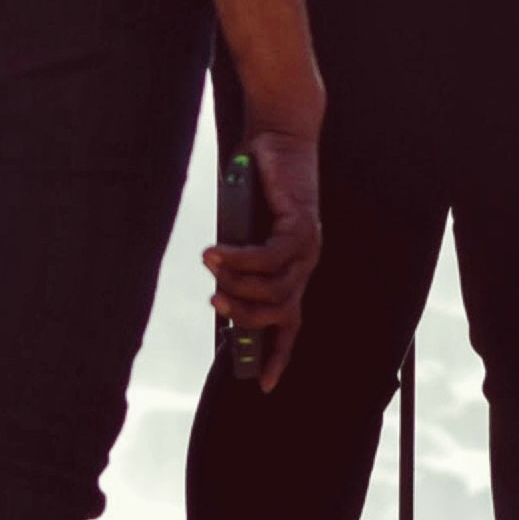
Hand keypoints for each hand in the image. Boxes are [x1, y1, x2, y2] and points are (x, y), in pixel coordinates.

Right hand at [203, 121, 322, 392]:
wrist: (278, 135)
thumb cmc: (255, 182)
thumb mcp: (240, 230)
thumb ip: (235, 259)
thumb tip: (220, 289)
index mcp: (293, 270)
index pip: (291, 324)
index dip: (278, 355)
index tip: (263, 384)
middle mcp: (305, 264)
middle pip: (282, 315)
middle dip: (247, 319)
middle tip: (216, 304)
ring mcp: (308, 247)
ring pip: (275, 290)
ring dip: (238, 286)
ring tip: (211, 269)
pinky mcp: (302, 224)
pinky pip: (269, 258)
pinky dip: (240, 259)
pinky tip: (216, 253)